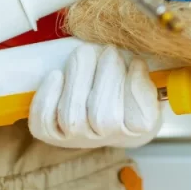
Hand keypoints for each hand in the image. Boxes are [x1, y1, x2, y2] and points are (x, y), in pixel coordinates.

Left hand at [29, 44, 161, 148]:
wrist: (97, 104)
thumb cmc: (123, 84)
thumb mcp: (146, 80)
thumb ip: (145, 78)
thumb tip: (135, 66)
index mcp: (137, 130)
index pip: (138, 121)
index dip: (135, 87)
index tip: (135, 62)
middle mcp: (105, 138)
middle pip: (102, 117)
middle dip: (106, 75)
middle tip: (108, 51)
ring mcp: (76, 138)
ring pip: (72, 117)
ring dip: (77, 78)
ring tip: (84, 54)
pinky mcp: (51, 133)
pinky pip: (44, 120)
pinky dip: (48, 96)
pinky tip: (56, 76)